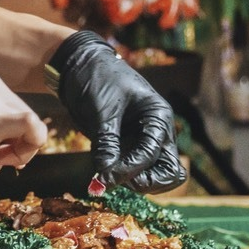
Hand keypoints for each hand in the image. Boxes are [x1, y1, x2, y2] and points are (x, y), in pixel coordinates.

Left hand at [48, 30, 185, 192]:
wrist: (80, 66)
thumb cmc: (96, 79)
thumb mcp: (102, 109)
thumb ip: (106, 143)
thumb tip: (105, 177)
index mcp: (158, 116)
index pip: (152, 153)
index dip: (130, 169)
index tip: (105, 178)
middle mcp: (158, 131)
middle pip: (168, 172)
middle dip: (145, 182)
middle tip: (115, 180)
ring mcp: (145, 141)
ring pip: (155, 176)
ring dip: (134, 181)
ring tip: (106, 174)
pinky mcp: (130, 147)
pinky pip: (135, 171)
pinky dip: (122, 176)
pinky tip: (101, 171)